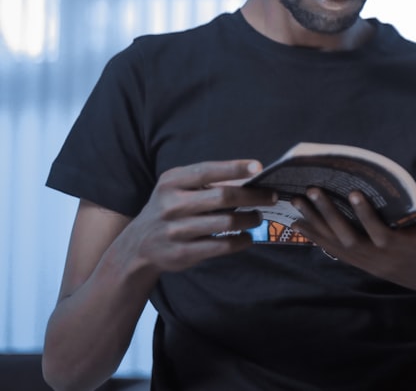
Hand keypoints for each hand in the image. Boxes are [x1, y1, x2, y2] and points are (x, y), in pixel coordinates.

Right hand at [122, 160, 276, 273]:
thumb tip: (251, 176)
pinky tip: (248, 237)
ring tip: (258, 217)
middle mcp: (171, 205)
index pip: (207, 171)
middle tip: (272, 196)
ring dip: (249, 219)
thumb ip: (207, 181)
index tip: (259, 167)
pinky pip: (221, 247)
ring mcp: (175, 231)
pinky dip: (241, 241)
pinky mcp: (182, 253)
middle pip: (222, 197)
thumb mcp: (178, 188)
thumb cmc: (170, 208)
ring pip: (225, 223)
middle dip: (253, 196)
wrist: (138, 244)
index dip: (234, 168)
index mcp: (171, 182)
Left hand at [291, 190, 415, 309]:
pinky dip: (318, 239)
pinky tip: (300, 226)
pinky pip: (337, 253)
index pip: (382, 233)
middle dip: (328, 215)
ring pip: (338, 246)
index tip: (353, 193)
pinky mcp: (368, 265)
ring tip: (295, 204)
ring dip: (316, 225)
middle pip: (350, 239)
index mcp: (407, 248)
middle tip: (309, 192)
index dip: (366, 215)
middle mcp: (384, 258)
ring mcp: (373, 263)